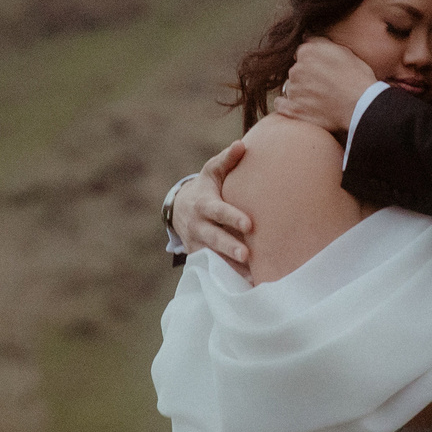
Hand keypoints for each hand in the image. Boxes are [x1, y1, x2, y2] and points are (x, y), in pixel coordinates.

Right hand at [171, 141, 252, 272]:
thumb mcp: (212, 171)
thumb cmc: (206, 186)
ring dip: (230, 268)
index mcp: (203, 204)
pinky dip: (226, 278)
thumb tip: (242, 145)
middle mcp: (198, 226)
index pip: (218, 211)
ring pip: (213, 258)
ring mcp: (196, 243)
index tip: (249, 224)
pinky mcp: (198, 257)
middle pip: (214, 238)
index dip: (232, 217)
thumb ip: (227, 160)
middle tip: (247, 255)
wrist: (180, 208)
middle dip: (229, 247)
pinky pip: (212, 269)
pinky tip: (246, 286)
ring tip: (251, 277)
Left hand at [278, 36, 376, 133]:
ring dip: (300, 91)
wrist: (361, 106)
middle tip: (323, 84)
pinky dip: (286, 105)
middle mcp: (296, 68)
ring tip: (319, 99)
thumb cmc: (357, 78)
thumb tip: (308, 37)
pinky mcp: (293, 109)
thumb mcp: (344, 51)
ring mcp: (293, 90)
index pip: (303, 52)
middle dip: (306, 76)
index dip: (313, 60)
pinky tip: (299, 106)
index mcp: (307, 51)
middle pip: (296, 70)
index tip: (321, 68)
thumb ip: (322, 43)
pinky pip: (280, 105)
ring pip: (291, 87)